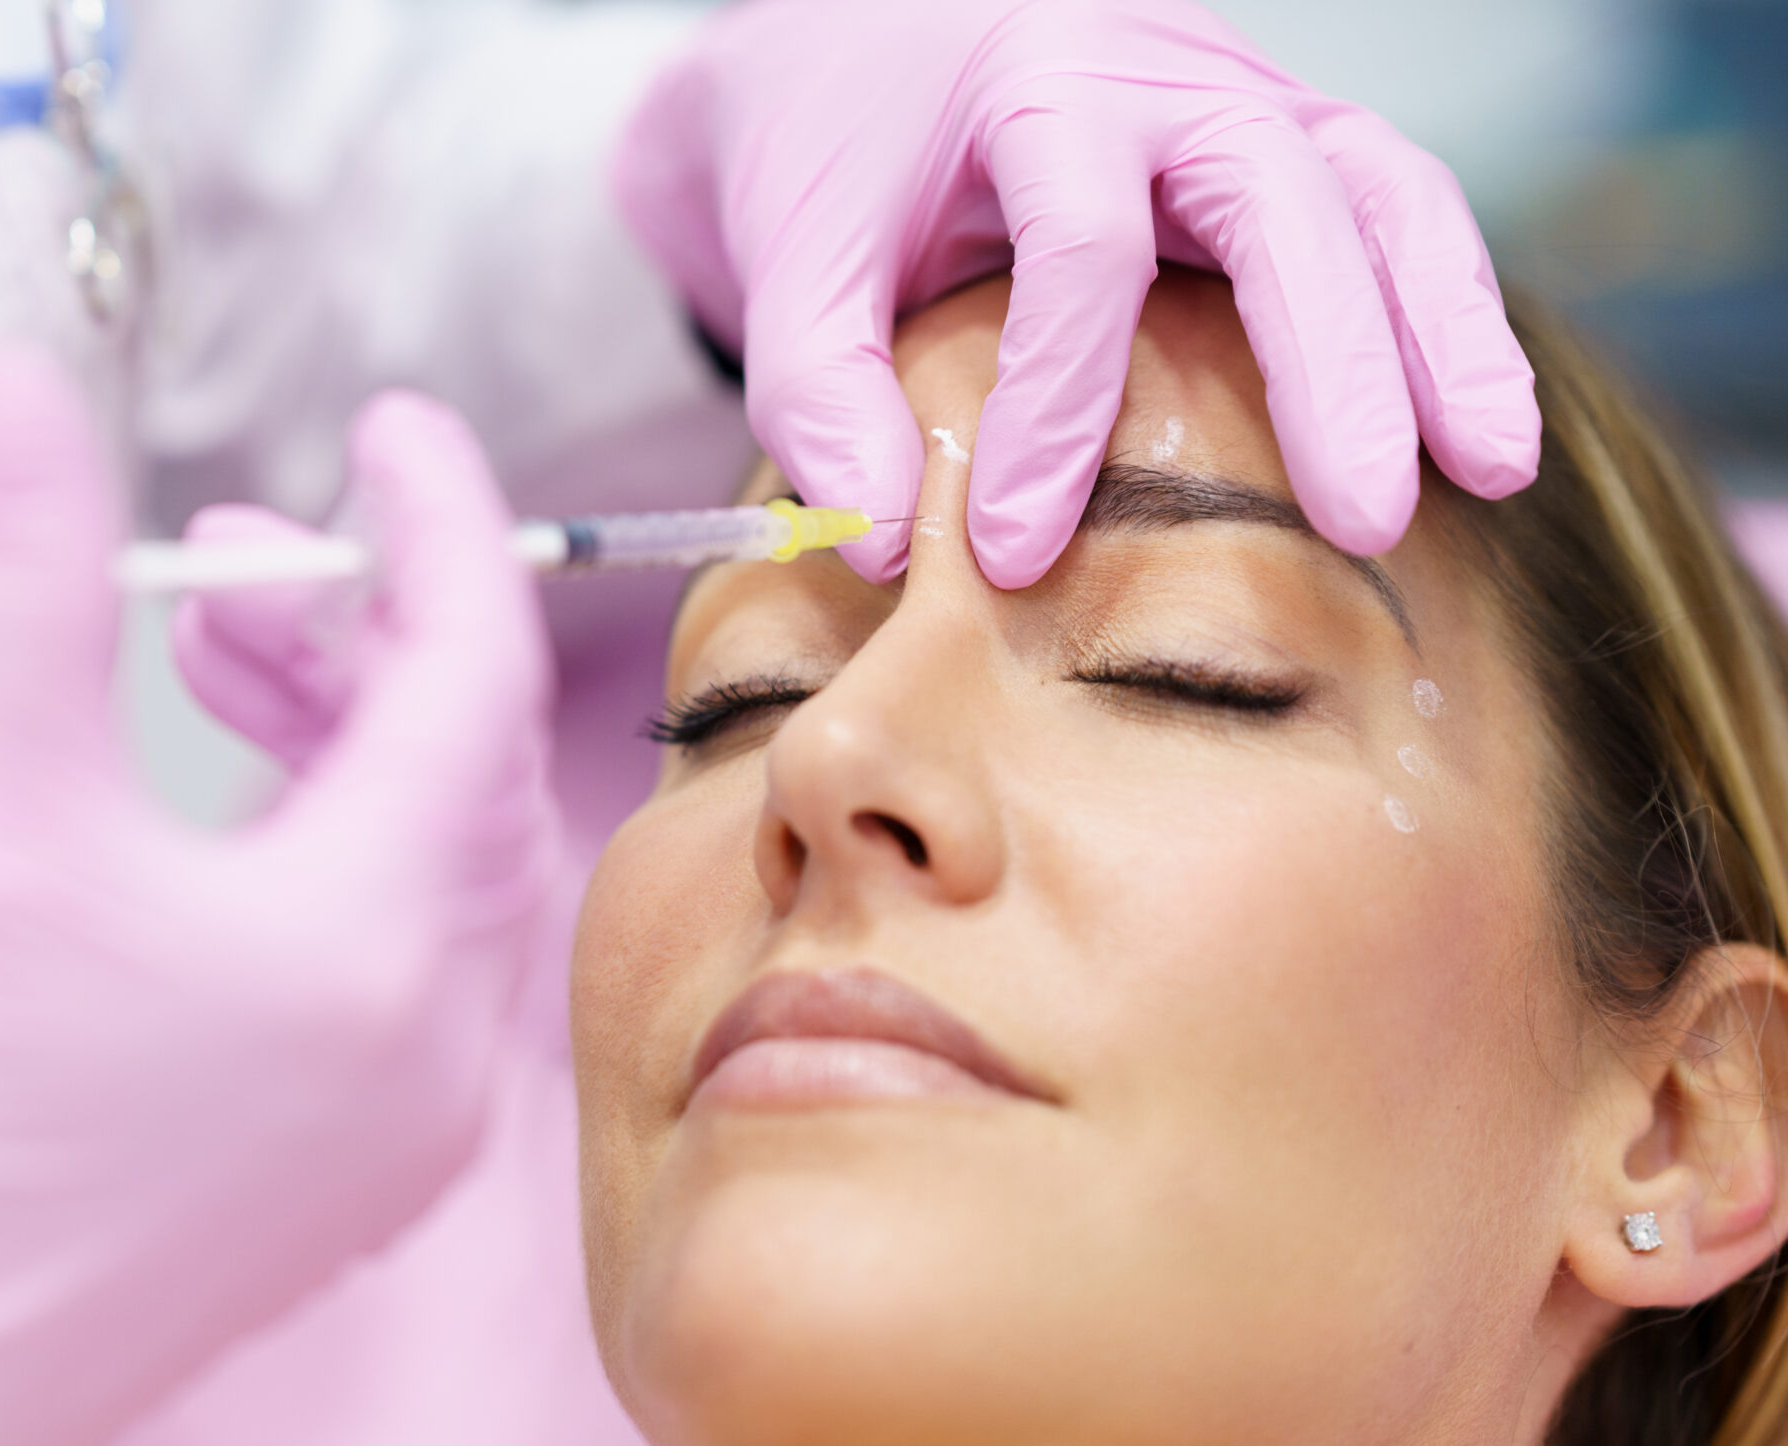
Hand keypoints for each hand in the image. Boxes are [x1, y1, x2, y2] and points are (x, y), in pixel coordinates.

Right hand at [0, 358, 558, 1445]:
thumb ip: (31, 576)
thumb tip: (29, 384)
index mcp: (383, 939)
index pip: (471, 673)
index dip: (440, 524)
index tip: (385, 427)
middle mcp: (439, 1039)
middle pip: (458, 767)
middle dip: (356, 632)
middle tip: (228, 556)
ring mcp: (410, 1124)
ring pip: (428, 865)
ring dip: (336, 740)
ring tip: (198, 659)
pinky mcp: (355, 1176)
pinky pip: (399, 964)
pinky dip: (333, 856)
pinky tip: (215, 815)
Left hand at [615, 0, 1541, 586]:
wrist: (870, 41)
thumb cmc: (836, 157)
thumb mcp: (792, 270)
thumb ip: (816, 402)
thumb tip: (884, 547)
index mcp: (1037, 85)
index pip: (1081, 250)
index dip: (1055, 412)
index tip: (1018, 554)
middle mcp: (1166, 75)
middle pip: (1284, 206)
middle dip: (1336, 370)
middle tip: (1365, 523)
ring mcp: (1247, 99)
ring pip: (1382, 195)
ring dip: (1446, 334)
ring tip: (1494, 474)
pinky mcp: (1288, 139)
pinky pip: (1393, 212)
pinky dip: (1445, 312)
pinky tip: (1476, 429)